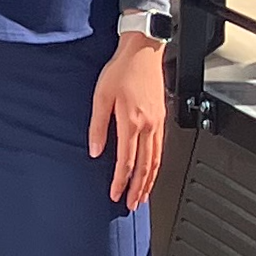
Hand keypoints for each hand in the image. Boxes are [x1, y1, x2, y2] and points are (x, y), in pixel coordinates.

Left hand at [89, 32, 169, 207]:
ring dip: (150, 181)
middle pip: (146, 166)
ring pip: (157, 160)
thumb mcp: (101, 96)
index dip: (121, 181)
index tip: (115, 194)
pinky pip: (161, 148)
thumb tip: (94, 151)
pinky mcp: (161, 118)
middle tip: (133, 204)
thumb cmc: (122, 70)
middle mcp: (148, 126)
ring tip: (143, 194)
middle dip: (139, 188)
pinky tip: (153, 170)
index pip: (127, 161)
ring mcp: (157, 123)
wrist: (142, 51)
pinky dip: (157, 165)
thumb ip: (97, 127)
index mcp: (132, 122)